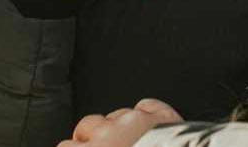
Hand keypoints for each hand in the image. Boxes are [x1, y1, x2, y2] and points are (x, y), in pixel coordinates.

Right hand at [59, 98, 183, 146]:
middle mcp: (107, 134)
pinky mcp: (160, 116)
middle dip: (91, 137)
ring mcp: (135, 121)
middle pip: (86, 125)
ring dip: (118, 126)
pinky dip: (147, 114)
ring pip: (115, 114)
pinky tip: (149, 126)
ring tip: (128, 142)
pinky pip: (147, 105)